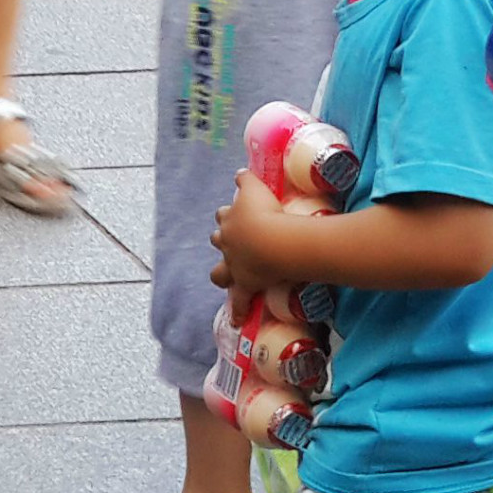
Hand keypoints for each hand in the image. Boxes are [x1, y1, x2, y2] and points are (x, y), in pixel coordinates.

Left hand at [209, 170, 297, 307]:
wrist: (274, 242)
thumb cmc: (267, 212)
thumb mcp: (255, 188)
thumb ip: (246, 179)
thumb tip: (239, 172)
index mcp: (229, 220)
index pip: (224, 215)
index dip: (229, 215)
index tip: (236, 215)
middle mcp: (228, 243)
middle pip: (219, 241)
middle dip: (224, 241)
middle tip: (236, 242)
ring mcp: (235, 265)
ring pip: (220, 272)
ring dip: (223, 273)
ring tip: (228, 276)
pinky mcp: (246, 284)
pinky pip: (240, 300)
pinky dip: (238, 310)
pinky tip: (236, 320)